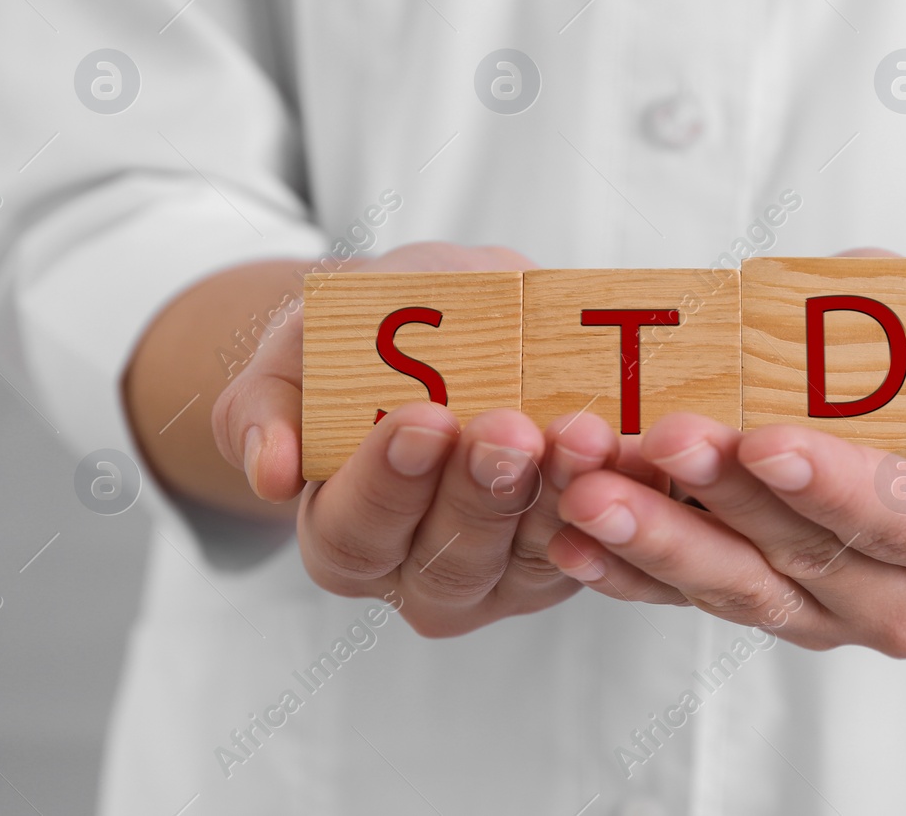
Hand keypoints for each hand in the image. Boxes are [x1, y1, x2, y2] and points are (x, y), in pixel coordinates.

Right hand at [211, 242, 637, 636]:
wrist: (442, 328)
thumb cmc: (358, 346)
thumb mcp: (300, 353)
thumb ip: (270, 405)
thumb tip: (270, 471)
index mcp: (344, 539)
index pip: (356, 532)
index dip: (388, 482)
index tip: (422, 420)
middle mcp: (421, 576)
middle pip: (452, 559)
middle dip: (482, 493)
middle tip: (507, 430)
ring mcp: (506, 575)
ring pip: (536, 554)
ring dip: (563, 495)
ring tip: (580, 431)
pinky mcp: (576, 554)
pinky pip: (604, 535)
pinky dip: (623, 492)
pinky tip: (635, 446)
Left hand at [543, 255, 905, 656]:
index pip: (897, 517)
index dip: (831, 485)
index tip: (764, 441)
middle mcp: (903, 601)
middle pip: (803, 557)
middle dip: (722, 500)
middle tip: (658, 439)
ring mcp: (825, 617)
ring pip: (734, 589)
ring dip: (655, 539)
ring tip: (590, 487)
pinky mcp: (761, 610)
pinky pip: (687, 601)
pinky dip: (625, 571)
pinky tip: (572, 535)